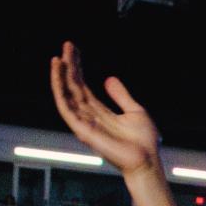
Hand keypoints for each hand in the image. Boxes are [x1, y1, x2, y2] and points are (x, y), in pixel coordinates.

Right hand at [47, 42, 162, 176]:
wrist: (147, 161)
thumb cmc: (143, 142)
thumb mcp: (135, 111)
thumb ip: (121, 96)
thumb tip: (109, 79)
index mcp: (99, 112)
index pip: (82, 86)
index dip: (78, 68)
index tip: (73, 49)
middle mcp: (88, 116)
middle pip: (73, 87)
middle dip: (69, 66)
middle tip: (67, 45)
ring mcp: (84, 123)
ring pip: (65, 95)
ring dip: (59, 76)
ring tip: (58, 58)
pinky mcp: (83, 130)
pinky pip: (66, 107)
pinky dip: (60, 91)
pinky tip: (58, 75)